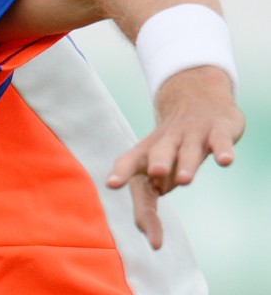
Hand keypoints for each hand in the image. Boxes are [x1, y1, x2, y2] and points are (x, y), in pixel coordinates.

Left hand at [106, 65, 244, 248]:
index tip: (111, 185)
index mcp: (147, 151)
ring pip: (187, 149)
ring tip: (184, 180)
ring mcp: (192, 134)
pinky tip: (225, 162)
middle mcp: (167, 141)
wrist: (196, 97)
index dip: (121, 172)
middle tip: (155, 175)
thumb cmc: (170, 146)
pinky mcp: (217, 130)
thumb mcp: (156, 170)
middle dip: (157, 163)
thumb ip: (147, 203)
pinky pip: (219, 141)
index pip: (129, 161)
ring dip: (185, 163)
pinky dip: (222, 150)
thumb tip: (148, 238)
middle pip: (158, 152)